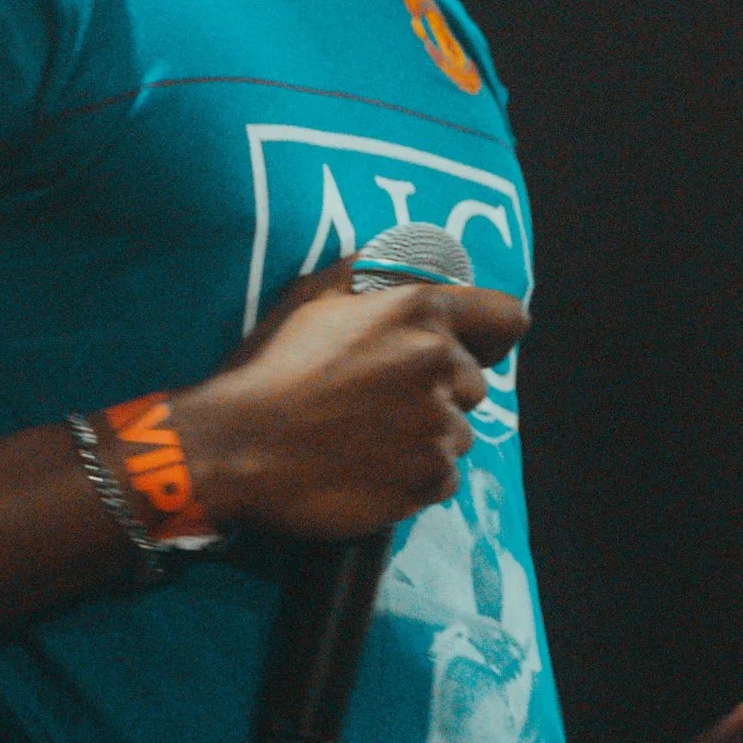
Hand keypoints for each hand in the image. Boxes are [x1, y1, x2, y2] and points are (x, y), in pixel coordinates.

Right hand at [171, 267, 530, 540]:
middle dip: (439, 392)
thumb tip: (406, 265)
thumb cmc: (269, 369)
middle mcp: (440, 363)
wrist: (237, 447)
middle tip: (380, 403)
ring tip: (366, 439)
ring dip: (425, 437)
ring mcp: (439, 425)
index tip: (475, 349)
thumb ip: (369, 273)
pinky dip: (415, 477)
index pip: (506, 318)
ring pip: (459, 432)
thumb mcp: (313, 297)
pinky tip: (369, 469)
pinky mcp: (430, 478)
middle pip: (474, 383)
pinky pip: (445, 476)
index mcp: (418, 312)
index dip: (490, 335)